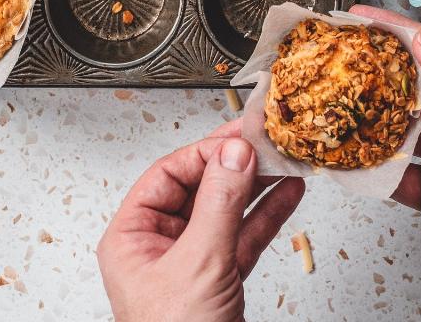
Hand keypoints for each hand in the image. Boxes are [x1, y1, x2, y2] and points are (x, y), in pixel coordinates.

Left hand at [97, 119, 304, 321]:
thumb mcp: (199, 266)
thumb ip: (219, 204)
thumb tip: (233, 154)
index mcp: (132, 238)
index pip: (168, 175)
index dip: (205, 152)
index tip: (239, 137)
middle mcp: (158, 248)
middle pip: (199, 189)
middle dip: (235, 167)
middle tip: (265, 142)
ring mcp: (190, 266)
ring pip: (226, 211)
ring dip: (258, 187)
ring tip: (284, 162)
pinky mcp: (218, 283)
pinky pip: (244, 238)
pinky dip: (267, 216)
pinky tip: (288, 195)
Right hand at [352, 5, 420, 321]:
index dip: (402, 32)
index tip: (367, 19)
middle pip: (415, 86)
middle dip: (379, 72)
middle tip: (343, 58)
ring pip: (401, 125)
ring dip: (372, 116)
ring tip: (342, 102)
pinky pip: (395, 170)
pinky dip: (373, 164)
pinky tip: (356, 156)